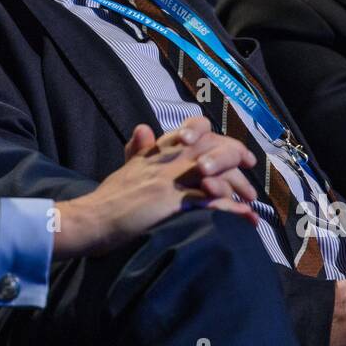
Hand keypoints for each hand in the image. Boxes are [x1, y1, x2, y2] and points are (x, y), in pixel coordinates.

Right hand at [52, 116, 258, 259]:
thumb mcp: (125, 168)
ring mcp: (172, 179)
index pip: (196, 130)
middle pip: (214, 147)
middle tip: (250, 185)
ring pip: (217, 171)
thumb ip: (139, 149)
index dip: (220, 139)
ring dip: (240, 187)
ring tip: (252, 205)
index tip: (236, 155)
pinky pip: (212, 201)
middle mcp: (169, 159)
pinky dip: (233, 209)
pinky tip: (246, 218)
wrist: (92, 218)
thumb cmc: (108, 199)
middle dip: (238, 162)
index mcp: (158, 149)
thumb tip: (144, 127)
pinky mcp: (174, 202)